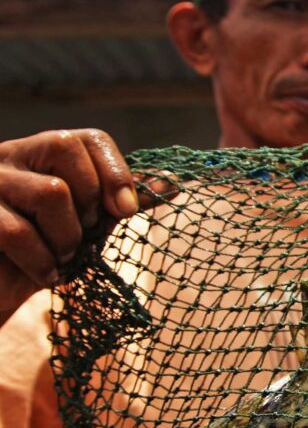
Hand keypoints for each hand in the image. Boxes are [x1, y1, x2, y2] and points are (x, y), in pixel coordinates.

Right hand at [0, 129, 168, 322]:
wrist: (1, 289)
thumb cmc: (47, 252)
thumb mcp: (90, 224)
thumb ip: (121, 201)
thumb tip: (171, 182)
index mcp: (41, 154)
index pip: (88, 138)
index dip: (116, 172)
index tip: (125, 211)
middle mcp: (9, 157)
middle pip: (65, 148)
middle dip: (89, 200)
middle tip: (82, 235)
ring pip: (51, 192)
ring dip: (68, 238)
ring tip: (62, 258)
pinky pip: (19, 232)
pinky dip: (43, 261)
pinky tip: (46, 274)